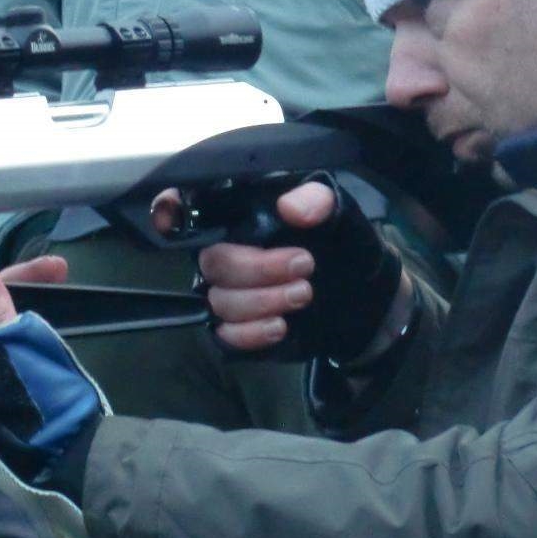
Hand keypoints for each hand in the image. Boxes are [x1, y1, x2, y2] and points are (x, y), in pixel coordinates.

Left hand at [0, 256, 97, 501]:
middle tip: (53, 270)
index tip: (15, 271)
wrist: (82, 464)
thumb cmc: (38, 408)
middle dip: (10, 294)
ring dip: (22, 313)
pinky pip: (5, 363)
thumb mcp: (13, 350)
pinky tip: (48, 318)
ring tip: (55, 279)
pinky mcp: (0, 414)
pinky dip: (25, 340)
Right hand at [178, 178, 409, 364]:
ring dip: (262, 300)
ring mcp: (230, 292)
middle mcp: (227, 250)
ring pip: (220, 300)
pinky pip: (224, 335)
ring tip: (304, 294)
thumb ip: (318, 202)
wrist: (367, 299)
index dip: (169, 209)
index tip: (170, 216)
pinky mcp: (239, 328)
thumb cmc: (344, 246)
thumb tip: (291, 208)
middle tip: (305, 266)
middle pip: (213, 261)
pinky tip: (280, 326)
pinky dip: (250, 333)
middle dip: (256, 268)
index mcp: (242, 214)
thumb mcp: (341, 215)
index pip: (189, 205)